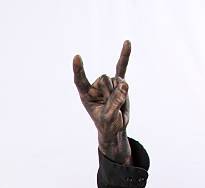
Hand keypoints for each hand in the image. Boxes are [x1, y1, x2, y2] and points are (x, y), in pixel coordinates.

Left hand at [73, 40, 131, 163]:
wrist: (115, 127)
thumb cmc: (108, 124)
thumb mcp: (109, 118)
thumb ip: (115, 102)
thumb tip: (124, 84)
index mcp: (86, 95)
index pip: (80, 80)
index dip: (79, 70)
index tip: (77, 57)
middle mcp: (95, 86)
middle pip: (104, 79)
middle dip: (111, 92)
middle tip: (112, 107)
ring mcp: (106, 83)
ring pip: (116, 79)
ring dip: (120, 93)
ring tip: (118, 105)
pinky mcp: (118, 83)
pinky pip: (121, 67)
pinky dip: (124, 56)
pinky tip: (127, 43)